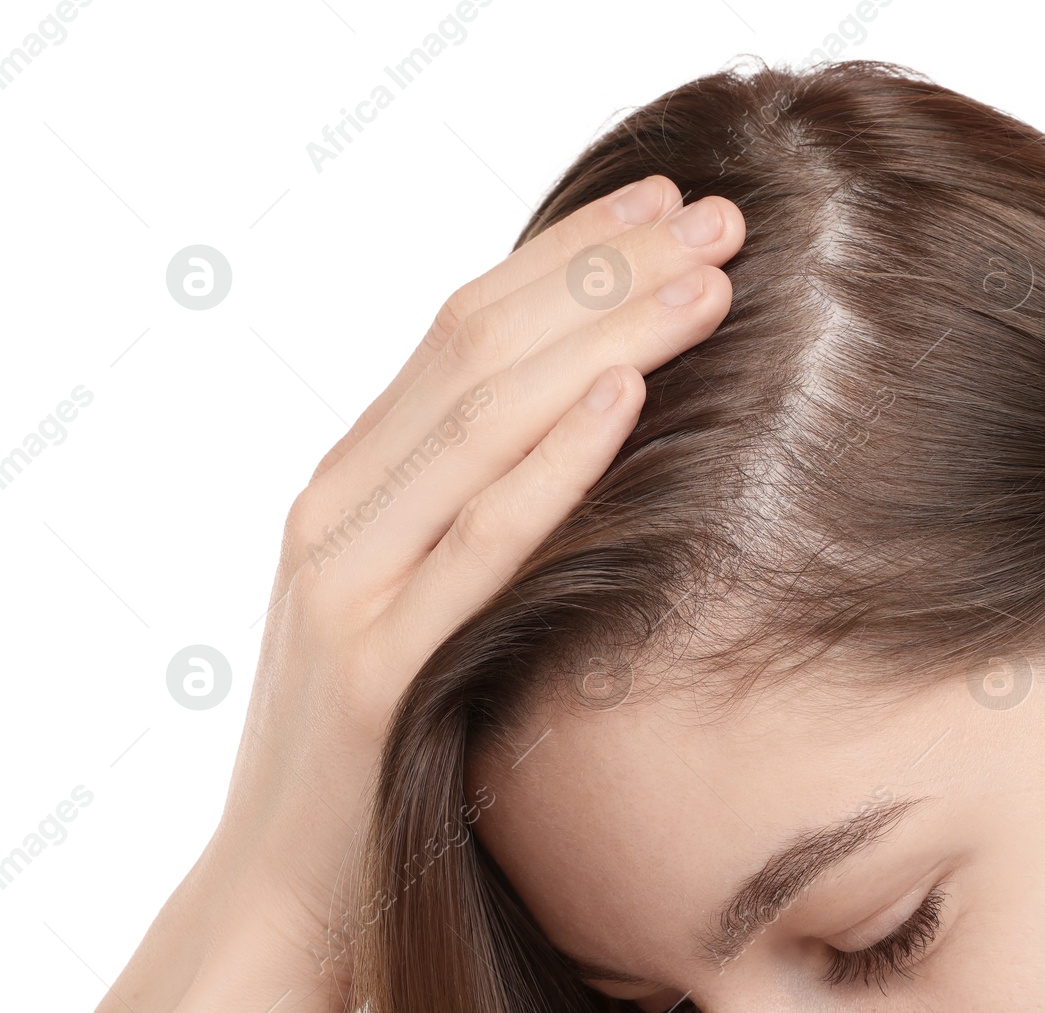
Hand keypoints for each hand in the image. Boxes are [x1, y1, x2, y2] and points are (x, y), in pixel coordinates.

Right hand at [102, 175, 745, 1012]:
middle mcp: (339, 501)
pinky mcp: (370, 663)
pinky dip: (551, 464)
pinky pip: (474, 545)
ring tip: (707, 280)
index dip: (569, 252)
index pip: (465, 322)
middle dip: (605, 270)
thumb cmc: (382, 722)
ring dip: (603, 336)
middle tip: (718, 215)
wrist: (293, 875)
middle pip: (478, 344)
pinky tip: (626, 398)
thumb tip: (598, 405)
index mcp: (356, 473)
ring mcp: (344, 575)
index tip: (668, 202)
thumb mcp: (419, 583)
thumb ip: (476, 498)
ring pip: (479, 419)